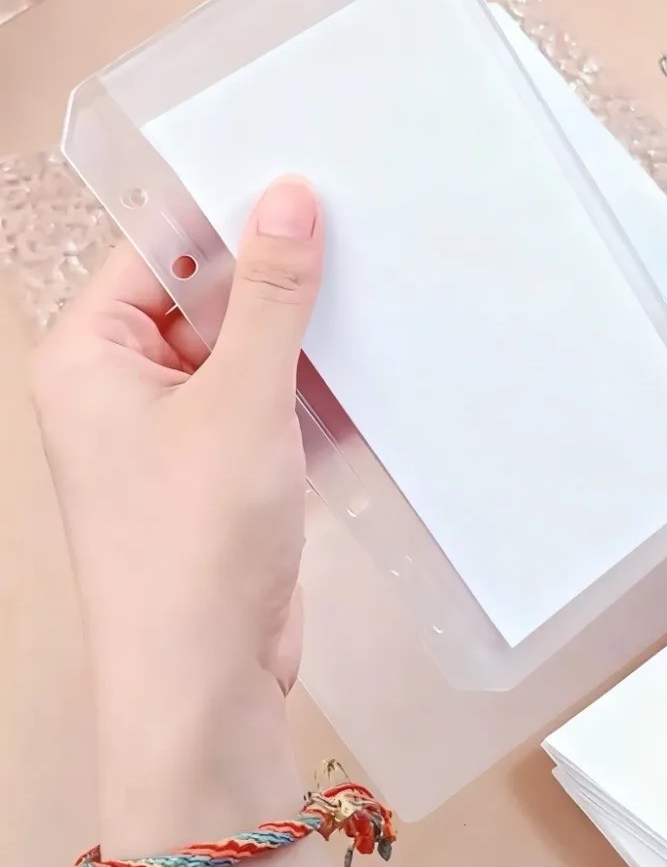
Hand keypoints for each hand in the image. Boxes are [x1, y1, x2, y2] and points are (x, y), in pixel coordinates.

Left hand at [31, 176, 329, 866]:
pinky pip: (266, 403)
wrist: (206, 682)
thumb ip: (267, 297)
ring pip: (244, 353)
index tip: (304, 184)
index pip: (159, 251)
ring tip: (374, 295)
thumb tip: (286, 197)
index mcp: (91, 355)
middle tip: (356, 234)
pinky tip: (365, 372)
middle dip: (276, 281)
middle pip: (206, 300)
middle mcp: (124, 387)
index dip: (228, 214)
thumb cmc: (193, 542)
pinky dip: (308, 390)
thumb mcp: (239, 400)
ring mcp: (175, 432)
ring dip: (301, 339)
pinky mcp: (222, 469)